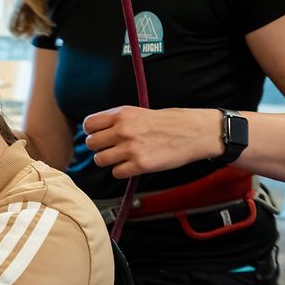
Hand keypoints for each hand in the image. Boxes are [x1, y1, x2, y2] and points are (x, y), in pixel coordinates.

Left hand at [83, 107, 222, 177]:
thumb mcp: (140, 112)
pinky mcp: (140, 165)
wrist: (195, 132)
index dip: (92, 132)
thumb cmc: (171, 122)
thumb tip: (99, 131)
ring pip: (100, 160)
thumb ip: (119, 120)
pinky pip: (116, 172)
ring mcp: (131, 148)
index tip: (99, 135)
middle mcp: (123, 130)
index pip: (89, 124)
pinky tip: (132, 165)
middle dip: (99, 147)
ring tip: (121, 158)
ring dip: (108, 161)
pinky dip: (122, 171)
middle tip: (111, 148)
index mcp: (122, 114)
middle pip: (91, 143)